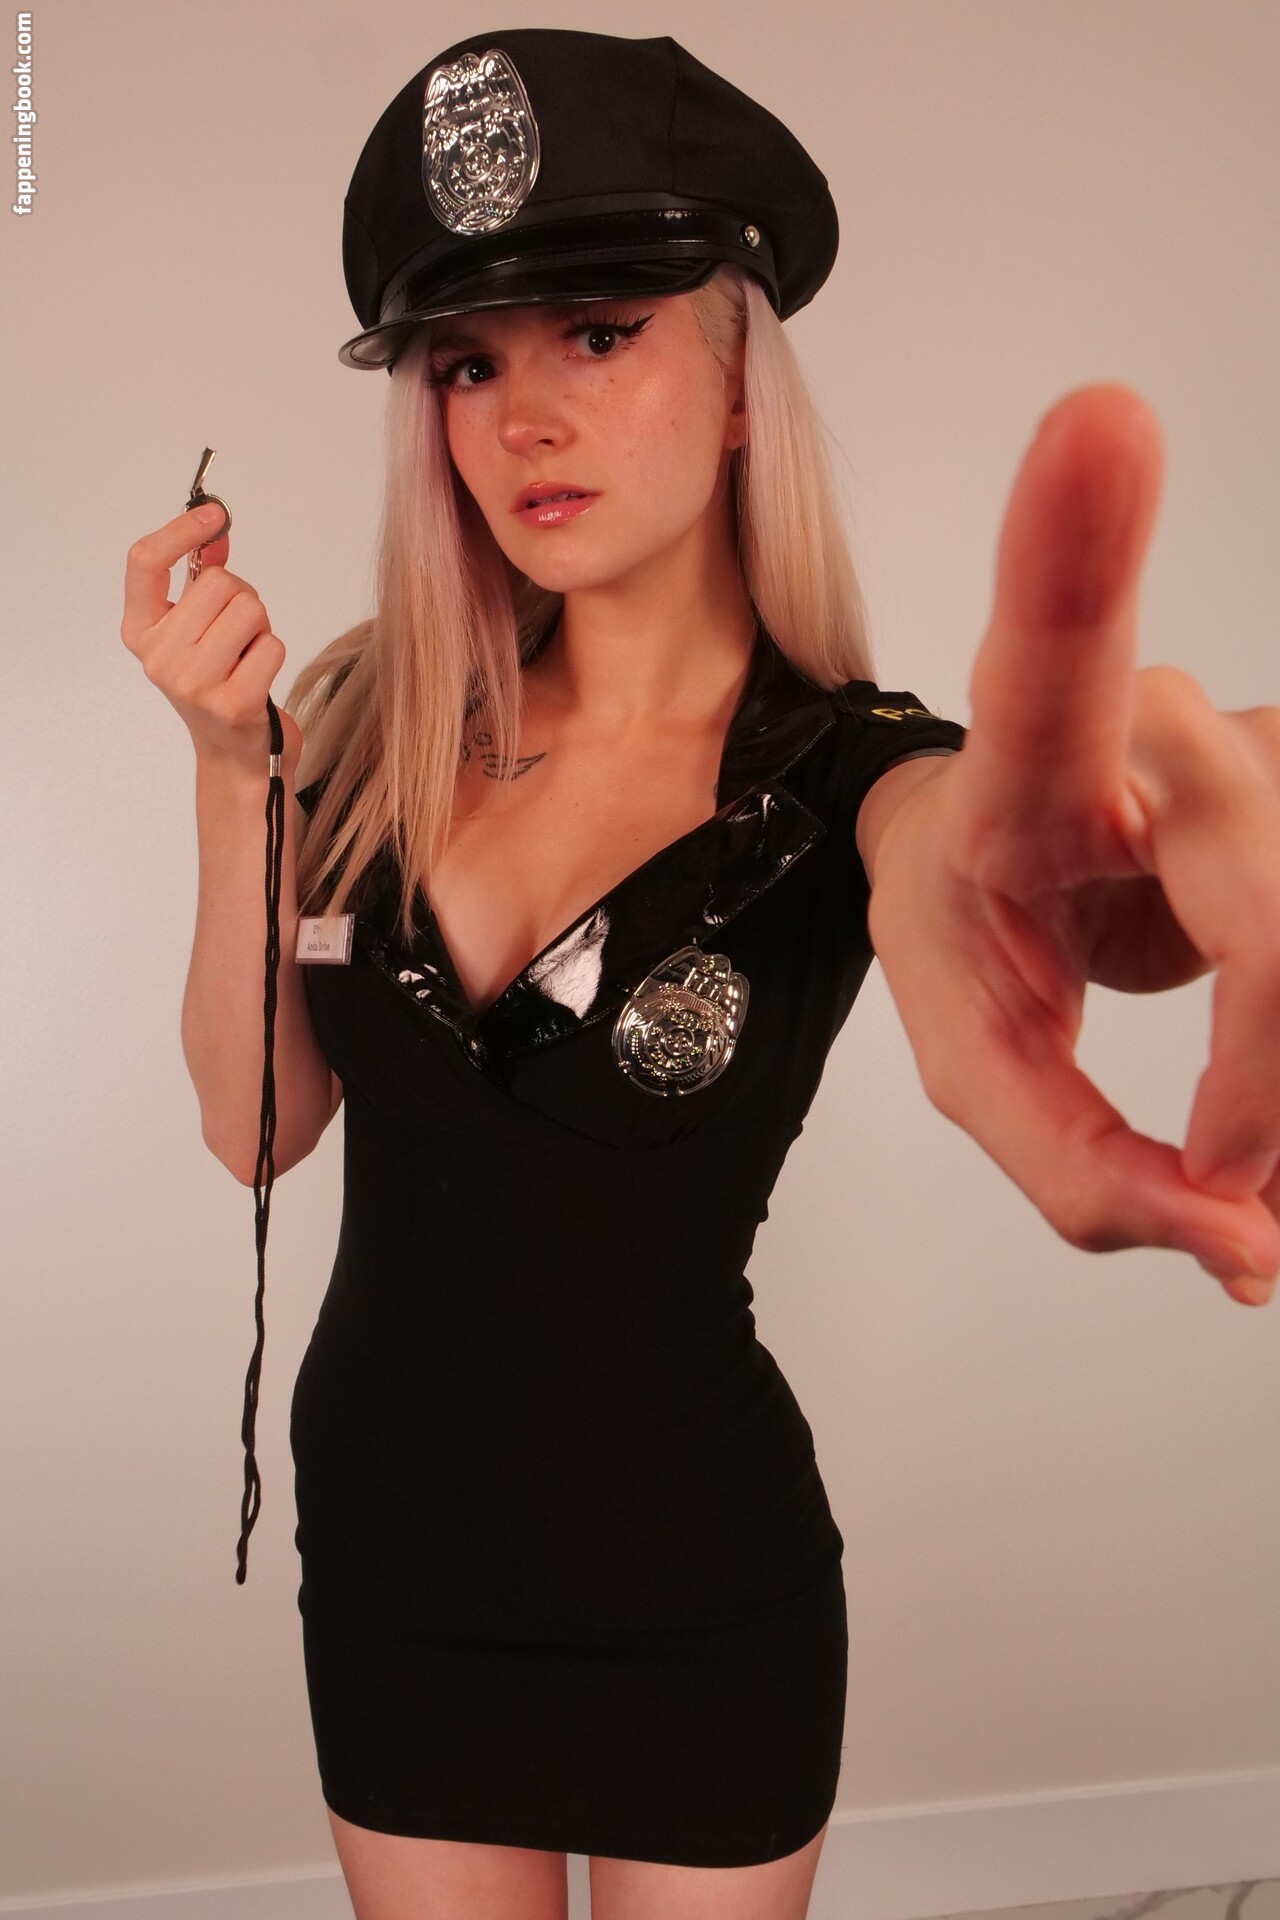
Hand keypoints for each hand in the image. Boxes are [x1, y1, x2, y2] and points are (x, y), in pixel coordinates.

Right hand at [120, 504, 302, 776]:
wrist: (234, 754)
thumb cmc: (219, 682)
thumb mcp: (200, 627)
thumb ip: (204, 577)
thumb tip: (216, 529)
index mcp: (141, 631)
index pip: (144, 561)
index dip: (182, 530)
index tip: (214, 514)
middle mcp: (158, 657)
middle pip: (217, 582)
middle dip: (242, 597)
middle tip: (239, 631)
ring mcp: (192, 684)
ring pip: (248, 609)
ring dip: (260, 624)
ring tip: (248, 652)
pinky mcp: (232, 704)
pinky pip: (271, 645)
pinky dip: (273, 652)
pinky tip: (258, 675)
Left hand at [866, 384, 1279, 1306]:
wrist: (1010, 852)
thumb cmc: (974, 922)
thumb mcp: (974, 1054)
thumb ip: (1085, 1168)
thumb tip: (1253, 1247)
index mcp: (1028, 771)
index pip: (1053, 665)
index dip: (1080, 551)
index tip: (1101, 422)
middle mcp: (1172, 733)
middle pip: (1279, 912)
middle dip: (1269, 1088)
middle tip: (1226, 1193)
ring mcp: (1272, 758)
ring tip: (1244, 1152)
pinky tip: (1274, 1103)